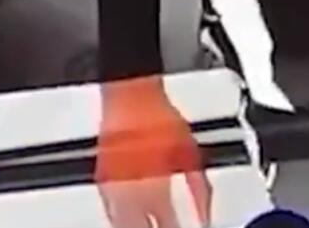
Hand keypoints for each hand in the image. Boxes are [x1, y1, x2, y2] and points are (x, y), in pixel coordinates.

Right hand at [96, 77, 212, 227]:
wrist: (130, 94)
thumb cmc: (158, 115)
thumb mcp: (190, 152)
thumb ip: (200, 187)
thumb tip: (206, 211)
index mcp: (158, 183)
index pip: (170, 224)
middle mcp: (135, 187)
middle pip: (144, 227)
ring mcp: (116, 183)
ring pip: (123, 222)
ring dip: (136, 226)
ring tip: (147, 227)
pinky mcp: (102, 177)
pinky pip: (109, 208)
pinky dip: (119, 218)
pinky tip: (125, 220)